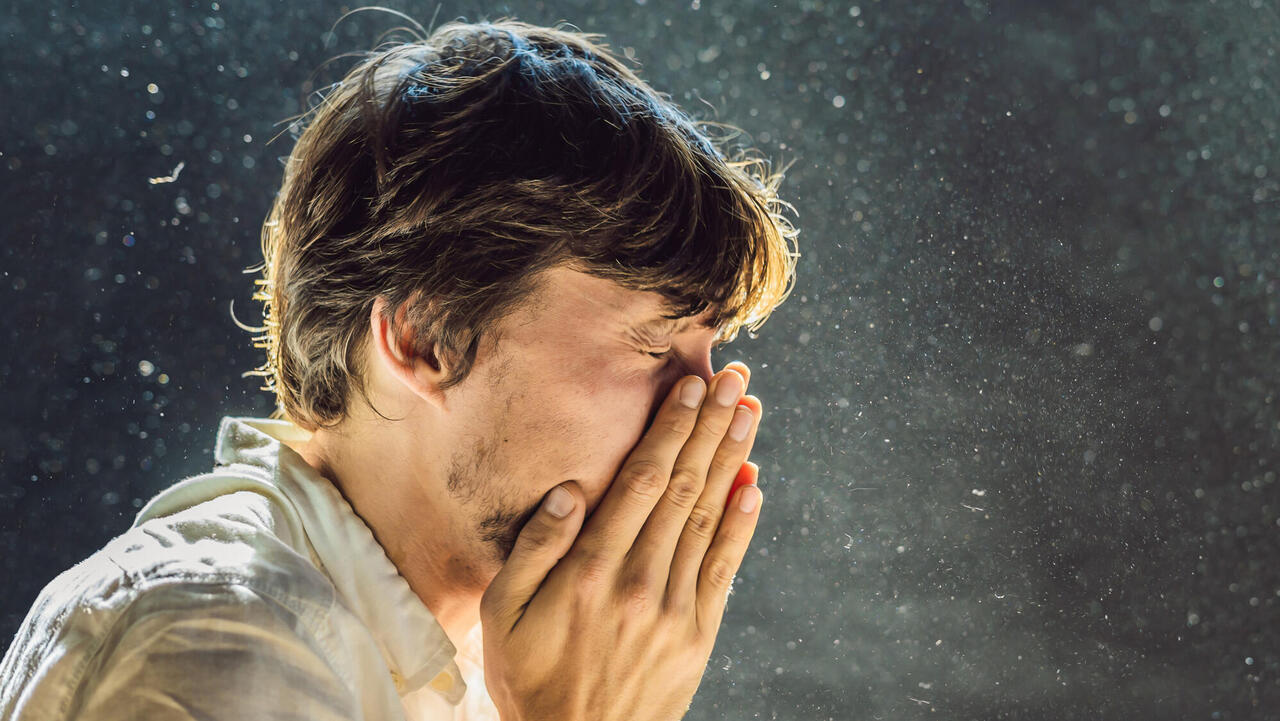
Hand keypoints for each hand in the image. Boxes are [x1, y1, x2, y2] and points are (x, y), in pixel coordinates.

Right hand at [480, 363, 763, 720]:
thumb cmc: (529, 679)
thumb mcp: (501, 615)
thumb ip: (534, 549)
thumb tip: (569, 490)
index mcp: (590, 570)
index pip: (641, 481)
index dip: (669, 429)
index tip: (689, 386)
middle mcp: (639, 581)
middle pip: (683, 487)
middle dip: (710, 427)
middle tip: (734, 379)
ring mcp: (674, 608)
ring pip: (708, 517)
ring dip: (732, 459)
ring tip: (749, 412)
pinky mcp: (697, 634)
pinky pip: (724, 567)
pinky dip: (741, 523)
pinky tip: (754, 484)